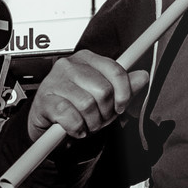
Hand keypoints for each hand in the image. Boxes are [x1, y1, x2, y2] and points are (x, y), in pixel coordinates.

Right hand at [26, 52, 148, 142]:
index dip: (124, 93)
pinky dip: (76, 128)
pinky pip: (70, 116)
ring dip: (91, 122)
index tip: (121, 106)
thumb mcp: (106, 97)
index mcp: (87, 59)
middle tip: (100, 118)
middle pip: (103, 90)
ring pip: (87, 104)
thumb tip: (143, 76)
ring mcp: (54, 81)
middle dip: (106, 112)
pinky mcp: (44, 99)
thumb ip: (124, 87)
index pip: (115, 70)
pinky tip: (75, 128)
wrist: (49, 122)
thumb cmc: (77, 106)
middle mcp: (70, 65)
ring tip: (87, 123)